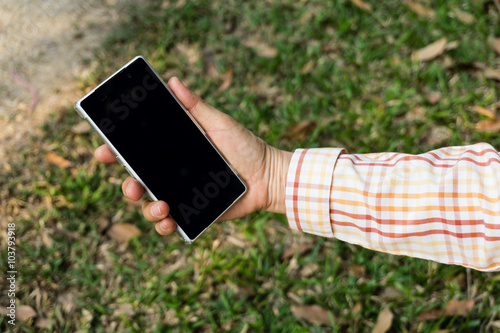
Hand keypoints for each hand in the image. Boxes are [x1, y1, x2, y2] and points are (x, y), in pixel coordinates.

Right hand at [95, 77, 291, 235]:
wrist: (267, 175)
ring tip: (161, 205)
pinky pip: (170, 223)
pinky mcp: (193, 213)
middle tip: (131, 185)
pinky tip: (169, 221)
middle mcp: (172, 173)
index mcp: (173, 151)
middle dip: (126, 185)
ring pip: (149, 205)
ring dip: (145, 208)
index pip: (137, 151)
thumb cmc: (245, 146)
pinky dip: (164, 225)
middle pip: (137, 181)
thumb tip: (172, 81)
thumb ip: (195, 106)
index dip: (115, 152)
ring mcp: (181, 195)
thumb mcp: (219, 122)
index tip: (102, 150)